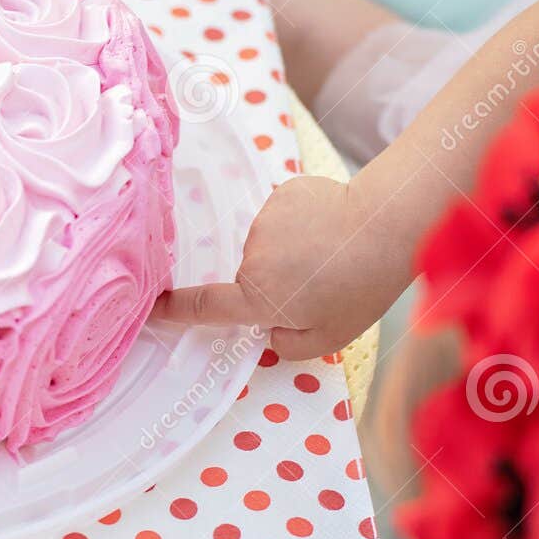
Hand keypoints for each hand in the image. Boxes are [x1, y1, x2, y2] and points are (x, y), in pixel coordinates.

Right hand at [153, 175, 400, 359]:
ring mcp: (264, 222)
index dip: (175, 310)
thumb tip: (270, 331)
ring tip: (330, 251)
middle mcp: (252, 258)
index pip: (205, 307)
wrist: (385, 227)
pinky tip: (330, 225)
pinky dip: (301, 223)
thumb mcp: (328, 339)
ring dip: (291, 250)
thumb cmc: (360, 289)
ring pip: (269, 244)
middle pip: (251, 275)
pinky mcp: (281, 194)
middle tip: (320, 282)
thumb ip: (288, 344)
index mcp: (258, 297)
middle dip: (276, 281)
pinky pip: (283, 215)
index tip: (154, 308)